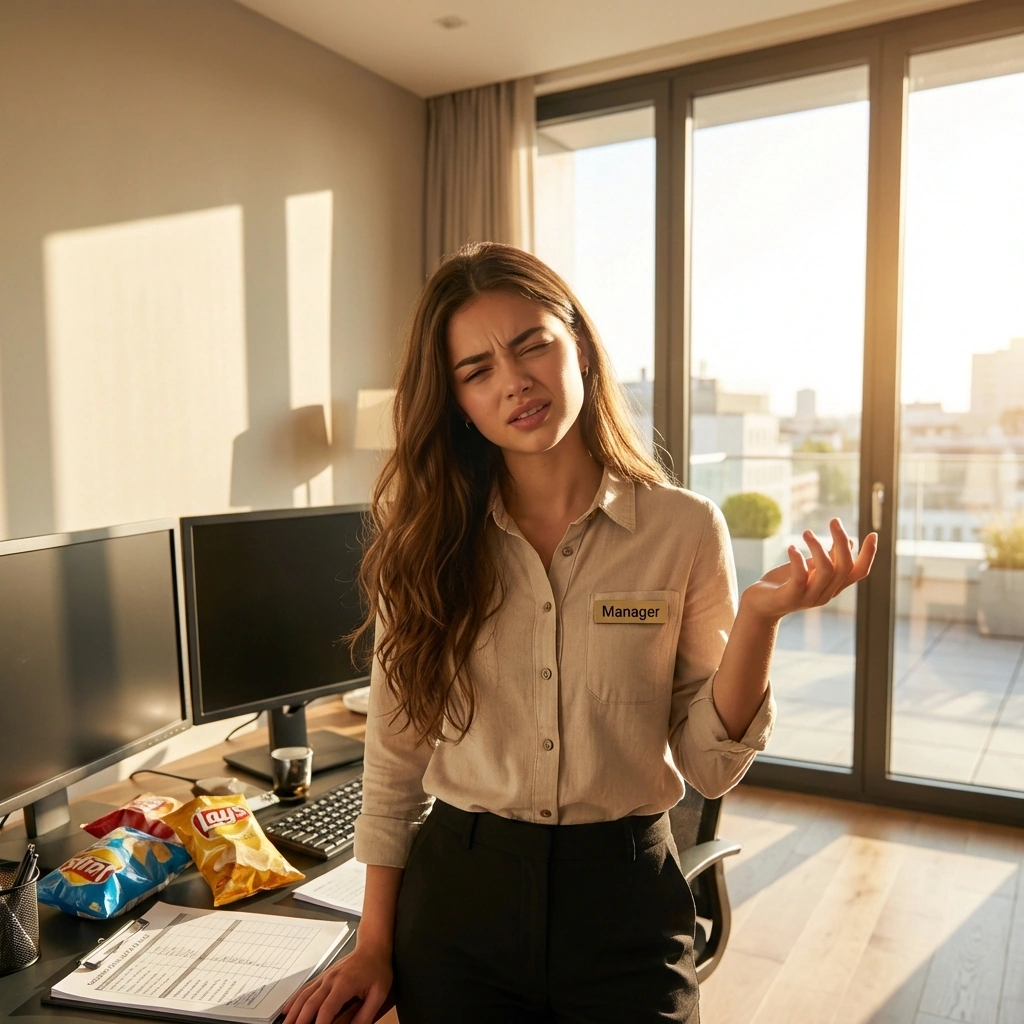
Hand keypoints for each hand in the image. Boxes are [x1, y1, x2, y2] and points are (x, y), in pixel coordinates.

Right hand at [283, 943, 392, 1023]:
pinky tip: (287, 1010)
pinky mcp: (323, 977)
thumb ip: (366, 1014)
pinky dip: (294, 1000)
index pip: (327, 1008)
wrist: (373, 947)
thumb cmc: (377, 969)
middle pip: (310, 1003)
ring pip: (304, 996)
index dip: (320, 1023)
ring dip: (293, 1012)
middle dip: (300, 1021)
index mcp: (345, 984)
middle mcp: (331, 980)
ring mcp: (325, 977)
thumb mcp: (379, 993)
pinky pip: (305, 988)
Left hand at [740, 518, 877, 622]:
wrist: (759, 605)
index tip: (872, 534)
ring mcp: (809, 597)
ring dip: (818, 547)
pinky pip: (800, 577)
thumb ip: (830, 557)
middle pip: (845, 567)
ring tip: (806, 533)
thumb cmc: (784, 584)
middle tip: (834, 521)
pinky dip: (797, 559)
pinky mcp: (790, 597)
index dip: (868, 555)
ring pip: (827, 570)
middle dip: (842, 541)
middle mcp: (826, 593)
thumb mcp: (810, 568)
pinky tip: (791, 547)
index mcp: (833, 586)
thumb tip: (850, 541)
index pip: (858, 572)